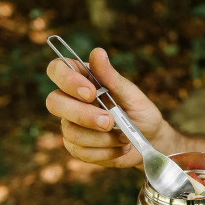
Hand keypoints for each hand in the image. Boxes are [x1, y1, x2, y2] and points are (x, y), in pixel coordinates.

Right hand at [46, 48, 163, 167]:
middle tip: (110, 121)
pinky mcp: (78, 148)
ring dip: (103, 138)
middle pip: (54, 103)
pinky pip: (82, 152)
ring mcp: (72, 125)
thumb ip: (112, 78)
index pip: (57, 70)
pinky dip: (106, 152)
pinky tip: (121, 148)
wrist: (150, 141)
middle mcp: (71, 101)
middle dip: (83, 115)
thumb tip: (97, 53)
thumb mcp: (131, 94)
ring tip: (125, 137)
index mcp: (82, 80)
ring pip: (71, 132)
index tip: (91, 92)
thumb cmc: (141, 112)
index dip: (67, 80)